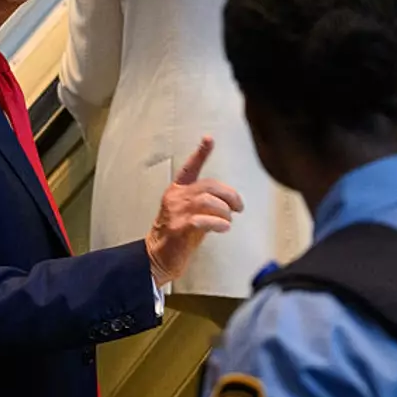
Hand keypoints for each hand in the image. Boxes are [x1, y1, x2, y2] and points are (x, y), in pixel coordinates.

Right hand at [145, 137, 241, 286]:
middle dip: (229, 195)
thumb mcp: (191, 214)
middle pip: (208, 185)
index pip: (189, 168)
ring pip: (208, 201)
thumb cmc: (177, 236)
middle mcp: (175, 197)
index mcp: (177, 190)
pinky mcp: (178, 227)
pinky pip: (203, 219)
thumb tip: (229, 203)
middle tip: (239, 207)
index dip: (200, 153)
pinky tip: (224, 227)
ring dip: (225, 211)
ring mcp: (176, 211)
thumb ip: (205, 204)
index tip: (208, 139)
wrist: (157, 257)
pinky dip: (218, 223)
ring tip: (228, 220)